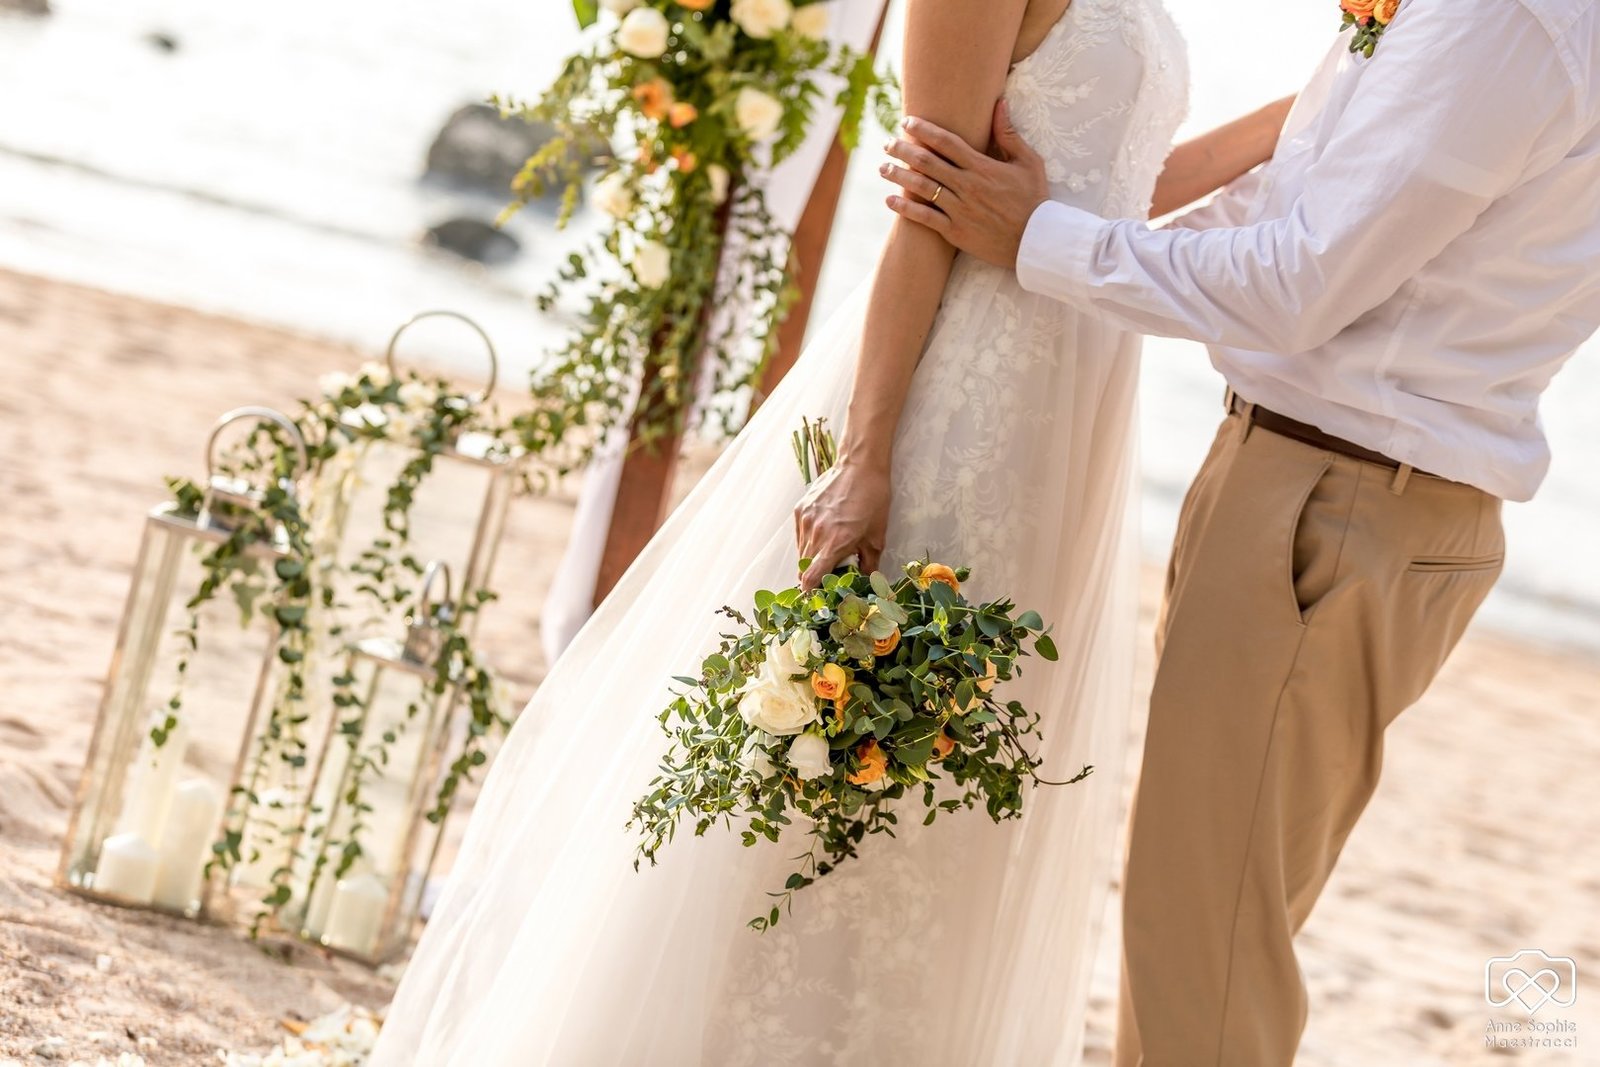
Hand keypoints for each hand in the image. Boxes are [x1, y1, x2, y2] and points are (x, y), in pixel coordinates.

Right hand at [793, 459, 890, 589]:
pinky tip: (823, 535)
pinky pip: (799, 536)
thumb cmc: (873, 500)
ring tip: (827, 553)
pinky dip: (808, 542)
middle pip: (804, 568)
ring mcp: (805, 521)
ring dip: (811, 559)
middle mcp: (816, 533)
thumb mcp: (877, 536)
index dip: (810, 592)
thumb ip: (869, 563)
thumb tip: (867, 582)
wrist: (859, 466)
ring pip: (801, 552)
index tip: (815, 597)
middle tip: (827, 575)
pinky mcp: (800, 510)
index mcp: (835, 543)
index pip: (811, 577)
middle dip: (813, 577)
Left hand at [881, 100, 1050, 268]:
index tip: (907, 121)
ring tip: (883, 168)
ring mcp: (960, 210)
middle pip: (927, 162)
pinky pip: (925, 218)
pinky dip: (906, 209)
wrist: (1037, 241)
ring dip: (899, 176)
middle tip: (887, 143)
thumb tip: (999, 103)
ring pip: (922, 188)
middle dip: (904, 150)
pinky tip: (889, 200)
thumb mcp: (1029, 162)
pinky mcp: (956, 232)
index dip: (923, 130)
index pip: (946, 142)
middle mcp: (967, 186)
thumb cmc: (1034, 199)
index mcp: (982, 167)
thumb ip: (1009, 134)